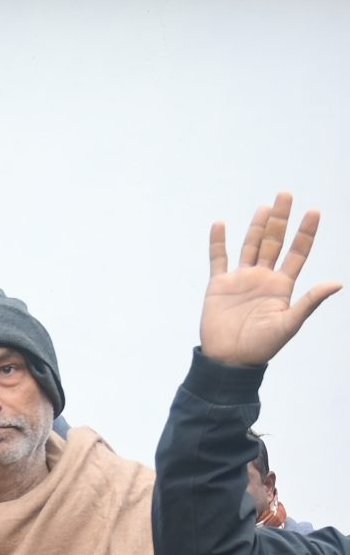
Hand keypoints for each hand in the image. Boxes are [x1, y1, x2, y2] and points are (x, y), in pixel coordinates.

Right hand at [201, 195, 338, 367]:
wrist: (229, 360)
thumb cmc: (262, 346)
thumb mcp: (290, 324)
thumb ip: (310, 301)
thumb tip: (338, 283)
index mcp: (282, 285)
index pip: (297, 252)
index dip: (306, 232)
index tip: (314, 211)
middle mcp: (263, 277)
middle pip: (274, 241)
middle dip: (281, 219)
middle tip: (286, 195)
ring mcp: (241, 279)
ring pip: (251, 246)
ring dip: (257, 226)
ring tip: (265, 207)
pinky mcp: (219, 285)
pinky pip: (218, 259)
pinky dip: (218, 242)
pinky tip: (220, 225)